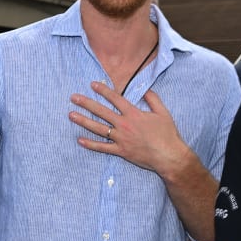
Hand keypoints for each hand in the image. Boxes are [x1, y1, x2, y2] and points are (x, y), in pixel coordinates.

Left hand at [69, 82, 190, 175]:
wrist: (168, 156)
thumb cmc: (167, 134)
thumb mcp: (163, 112)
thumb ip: (153, 99)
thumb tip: (145, 89)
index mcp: (134, 113)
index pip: (115, 99)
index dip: (103, 90)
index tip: (92, 84)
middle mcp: (124, 124)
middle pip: (101, 111)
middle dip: (86, 103)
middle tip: (73, 98)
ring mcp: (121, 138)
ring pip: (98, 128)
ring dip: (83, 121)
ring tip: (71, 115)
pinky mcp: (120, 151)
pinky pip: (102, 147)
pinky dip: (91, 144)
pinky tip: (80, 140)